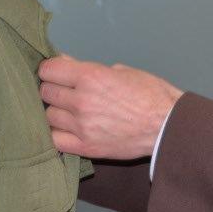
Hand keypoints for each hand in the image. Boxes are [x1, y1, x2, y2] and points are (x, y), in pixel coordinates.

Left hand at [38, 55, 183, 159]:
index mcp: (91, 76)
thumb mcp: (122, 70)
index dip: (50, 69)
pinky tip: (67, 129)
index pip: (49, 70)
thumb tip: (67, 64)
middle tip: (64, 90)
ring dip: (56, 111)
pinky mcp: (85, 147)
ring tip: (68, 111)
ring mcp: (81, 126)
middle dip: (53, 88)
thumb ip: (90, 68)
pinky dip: (57, 133)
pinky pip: (55, 140)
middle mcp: (81, 100)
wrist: (167, 126)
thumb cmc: (150, 94)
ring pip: (48, 116)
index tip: (55, 72)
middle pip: (46, 92)